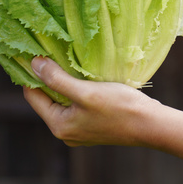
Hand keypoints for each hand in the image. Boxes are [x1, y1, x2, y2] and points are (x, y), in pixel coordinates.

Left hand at [23, 57, 164, 146]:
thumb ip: (57, 79)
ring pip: (62, 100)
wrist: (151, 125)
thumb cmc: (119, 108)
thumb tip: (33, 64)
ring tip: (65, 60)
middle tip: (49, 52)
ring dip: (63, 82)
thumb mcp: (85, 91)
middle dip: (47, 77)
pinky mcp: (92, 125)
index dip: (31, 74)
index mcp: (59, 126)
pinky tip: (82, 75)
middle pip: (46, 98)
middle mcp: (66, 131)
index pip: (33, 95)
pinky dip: (76, 89)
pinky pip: (75, 104)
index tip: (32, 52)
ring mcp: (79, 130)